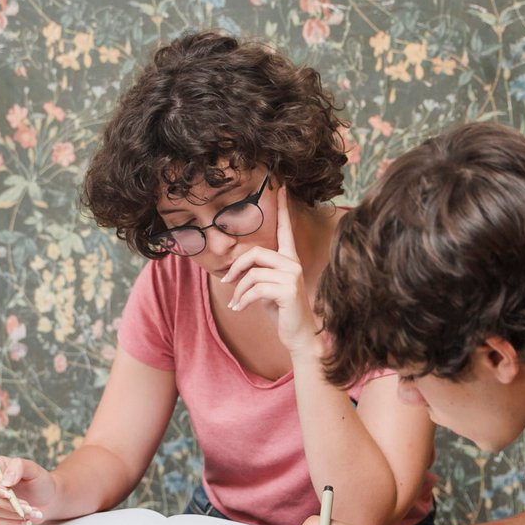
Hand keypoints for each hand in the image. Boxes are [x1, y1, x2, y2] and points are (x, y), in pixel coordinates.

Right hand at [0, 455, 50, 524]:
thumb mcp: (33, 469)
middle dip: (8, 503)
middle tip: (27, 505)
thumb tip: (5, 481)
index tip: (6, 491)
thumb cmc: (39, 481)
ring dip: (14, 513)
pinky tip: (27, 520)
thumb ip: (18, 467)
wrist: (47, 498)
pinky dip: (14, 523)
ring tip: (32, 511)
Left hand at [221, 184, 320, 354]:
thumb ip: (256, 275)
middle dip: (235, 268)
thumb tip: (233, 272)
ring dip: (238, 291)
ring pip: (252, 274)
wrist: (299, 336)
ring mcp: (293, 276)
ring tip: (236, 303)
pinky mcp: (288, 290)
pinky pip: (255, 289)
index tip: (281, 188)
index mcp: (290, 260)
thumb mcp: (267, 290)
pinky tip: (239, 309)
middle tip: (225, 283)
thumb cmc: (282, 312)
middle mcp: (294, 264)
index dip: (283, 208)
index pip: (285, 229)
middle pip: (255, 253)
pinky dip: (242, 300)